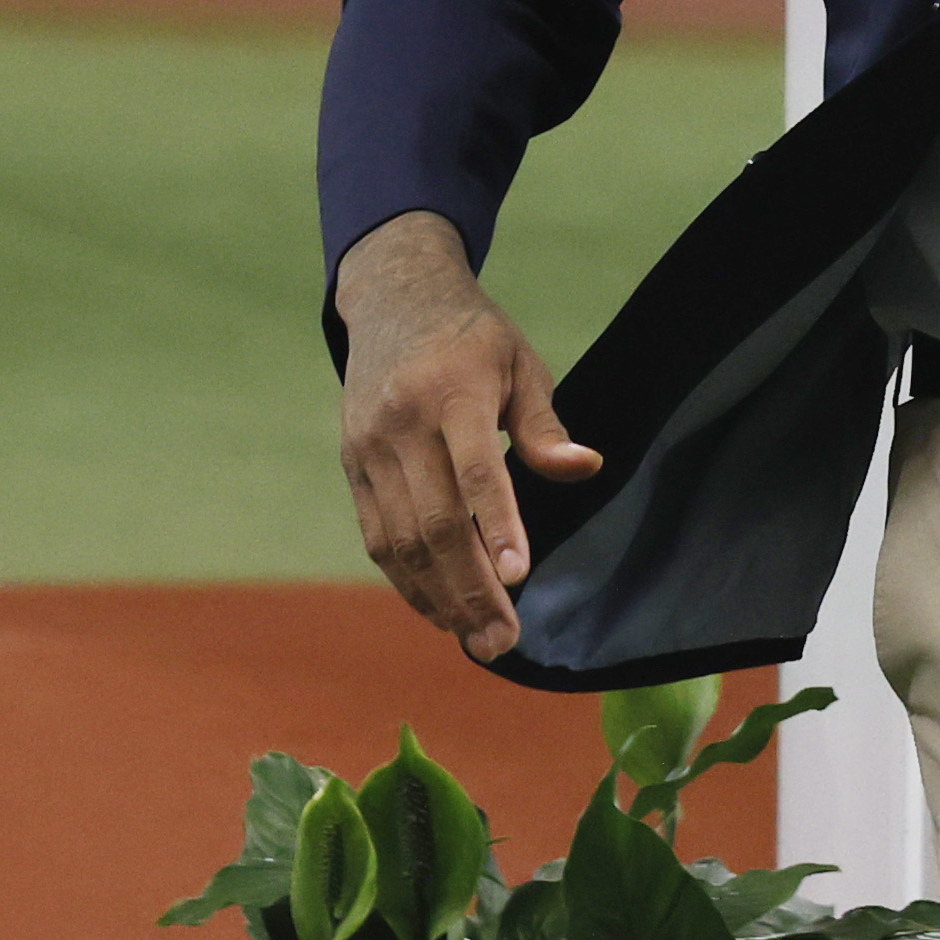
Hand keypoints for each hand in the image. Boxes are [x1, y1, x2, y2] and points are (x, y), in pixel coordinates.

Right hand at [336, 212, 595, 660]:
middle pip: (434, 520)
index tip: (520, 576)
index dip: (497, 524)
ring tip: (479, 638)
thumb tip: (586, 469)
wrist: (394, 300)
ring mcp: (369, 448)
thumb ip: (545, 426)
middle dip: (470, 588)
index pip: (475, 468)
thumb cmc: (474, 338)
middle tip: (503, 640)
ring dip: (438, 597)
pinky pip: (378, 538)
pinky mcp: (352, 467)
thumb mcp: (521, 364)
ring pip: (399, 541)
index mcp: (450, 391)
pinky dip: (408, 581)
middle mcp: (401, 423)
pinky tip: (440, 610)